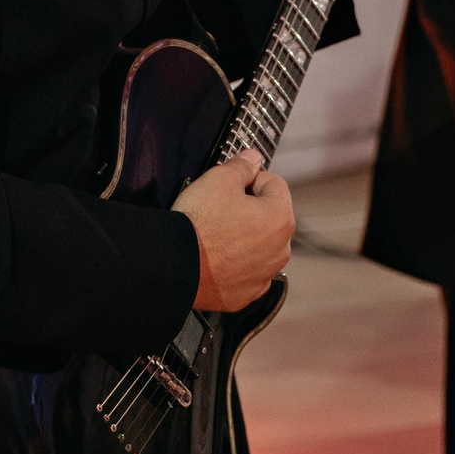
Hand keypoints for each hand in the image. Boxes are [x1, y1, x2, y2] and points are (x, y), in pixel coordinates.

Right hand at [172, 150, 294, 311]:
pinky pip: (246, 273)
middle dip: (250, 209)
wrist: (173, 265)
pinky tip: (216, 258)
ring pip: (259, 247)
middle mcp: (281, 250)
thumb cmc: (199, 221)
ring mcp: (264, 276)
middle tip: (220, 207)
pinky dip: (235, 265)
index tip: (230, 183)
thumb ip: (243, 166)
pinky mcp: (245, 295)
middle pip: (269, 217)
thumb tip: (254, 157)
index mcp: (281, 218)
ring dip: (244, 238)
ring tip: (216, 234)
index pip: (274, 184)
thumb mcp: (220, 179)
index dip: (250, 178)